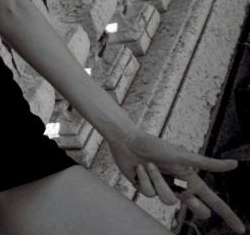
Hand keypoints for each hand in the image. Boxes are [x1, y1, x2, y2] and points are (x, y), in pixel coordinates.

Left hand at [107, 130, 242, 232]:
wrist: (128, 141)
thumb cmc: (156, 145)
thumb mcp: (182, 155)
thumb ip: (207, 164)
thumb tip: (235, 164)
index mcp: (191, 179)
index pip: (214, 201)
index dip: (228, 215)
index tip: (241, 230)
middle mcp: (179, 186)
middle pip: (195, 208)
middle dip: (193, 204)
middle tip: (188, 194)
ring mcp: (163, 189)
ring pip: (167, 200)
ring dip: (157, 180)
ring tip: (150, 165)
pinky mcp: (146, 189)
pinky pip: (148, 194)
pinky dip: (143, 179)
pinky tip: (139, 168)